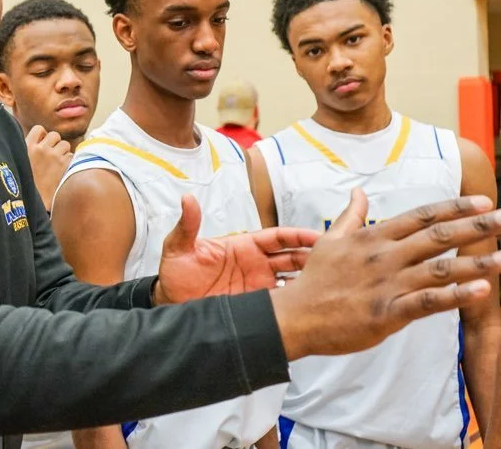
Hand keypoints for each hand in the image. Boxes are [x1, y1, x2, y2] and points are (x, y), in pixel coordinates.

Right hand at [25, 125, 72, 211]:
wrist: (34, 201)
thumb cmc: (24, 184)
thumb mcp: (19, 162)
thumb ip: (27, 149)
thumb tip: (37, 141)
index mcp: (28, 146)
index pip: (39, 129)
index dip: (43, 135)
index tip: (43, 143)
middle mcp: (41, 148)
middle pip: (54, 135)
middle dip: (54, 143)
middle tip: (51, 154)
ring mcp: (54, 156)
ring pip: (65, 144)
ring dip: (63, 151)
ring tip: (57, 162)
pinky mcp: (64, 165)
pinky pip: (71, 156)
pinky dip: (69, 161)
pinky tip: (62, 170)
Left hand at [154, 195, 318, 303]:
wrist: (170, 305)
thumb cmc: (175, 274)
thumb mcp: (178, 248)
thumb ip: (187, 226)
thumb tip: (188, 199)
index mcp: (243, 246)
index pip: (278, 237)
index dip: (299, 236)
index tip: (319, 237)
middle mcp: (256, 265)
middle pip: (293, 258)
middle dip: (314, 257)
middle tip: (335, 260)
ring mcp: (259, 286)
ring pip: (293, 280)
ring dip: (310, 280)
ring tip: (329, 283)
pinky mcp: (257, 306)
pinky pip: (282, 304)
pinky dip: (298, 303)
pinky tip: (312, 305)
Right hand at [272, 190, 500, 359]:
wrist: (295, 315)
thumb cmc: (314, 280)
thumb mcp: (330, 241)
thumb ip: (351, 216)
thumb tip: (359, 192)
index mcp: (372, 238)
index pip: (421, 216)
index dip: (454, 207)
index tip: (483, 200)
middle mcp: (384, 256)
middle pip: (438, 237)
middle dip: (476, 227)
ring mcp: (387, 284)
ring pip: (440, 269)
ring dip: (475, 262)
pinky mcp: (388, 312)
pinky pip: (429, 302)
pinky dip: (457, 295)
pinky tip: (482, 291)